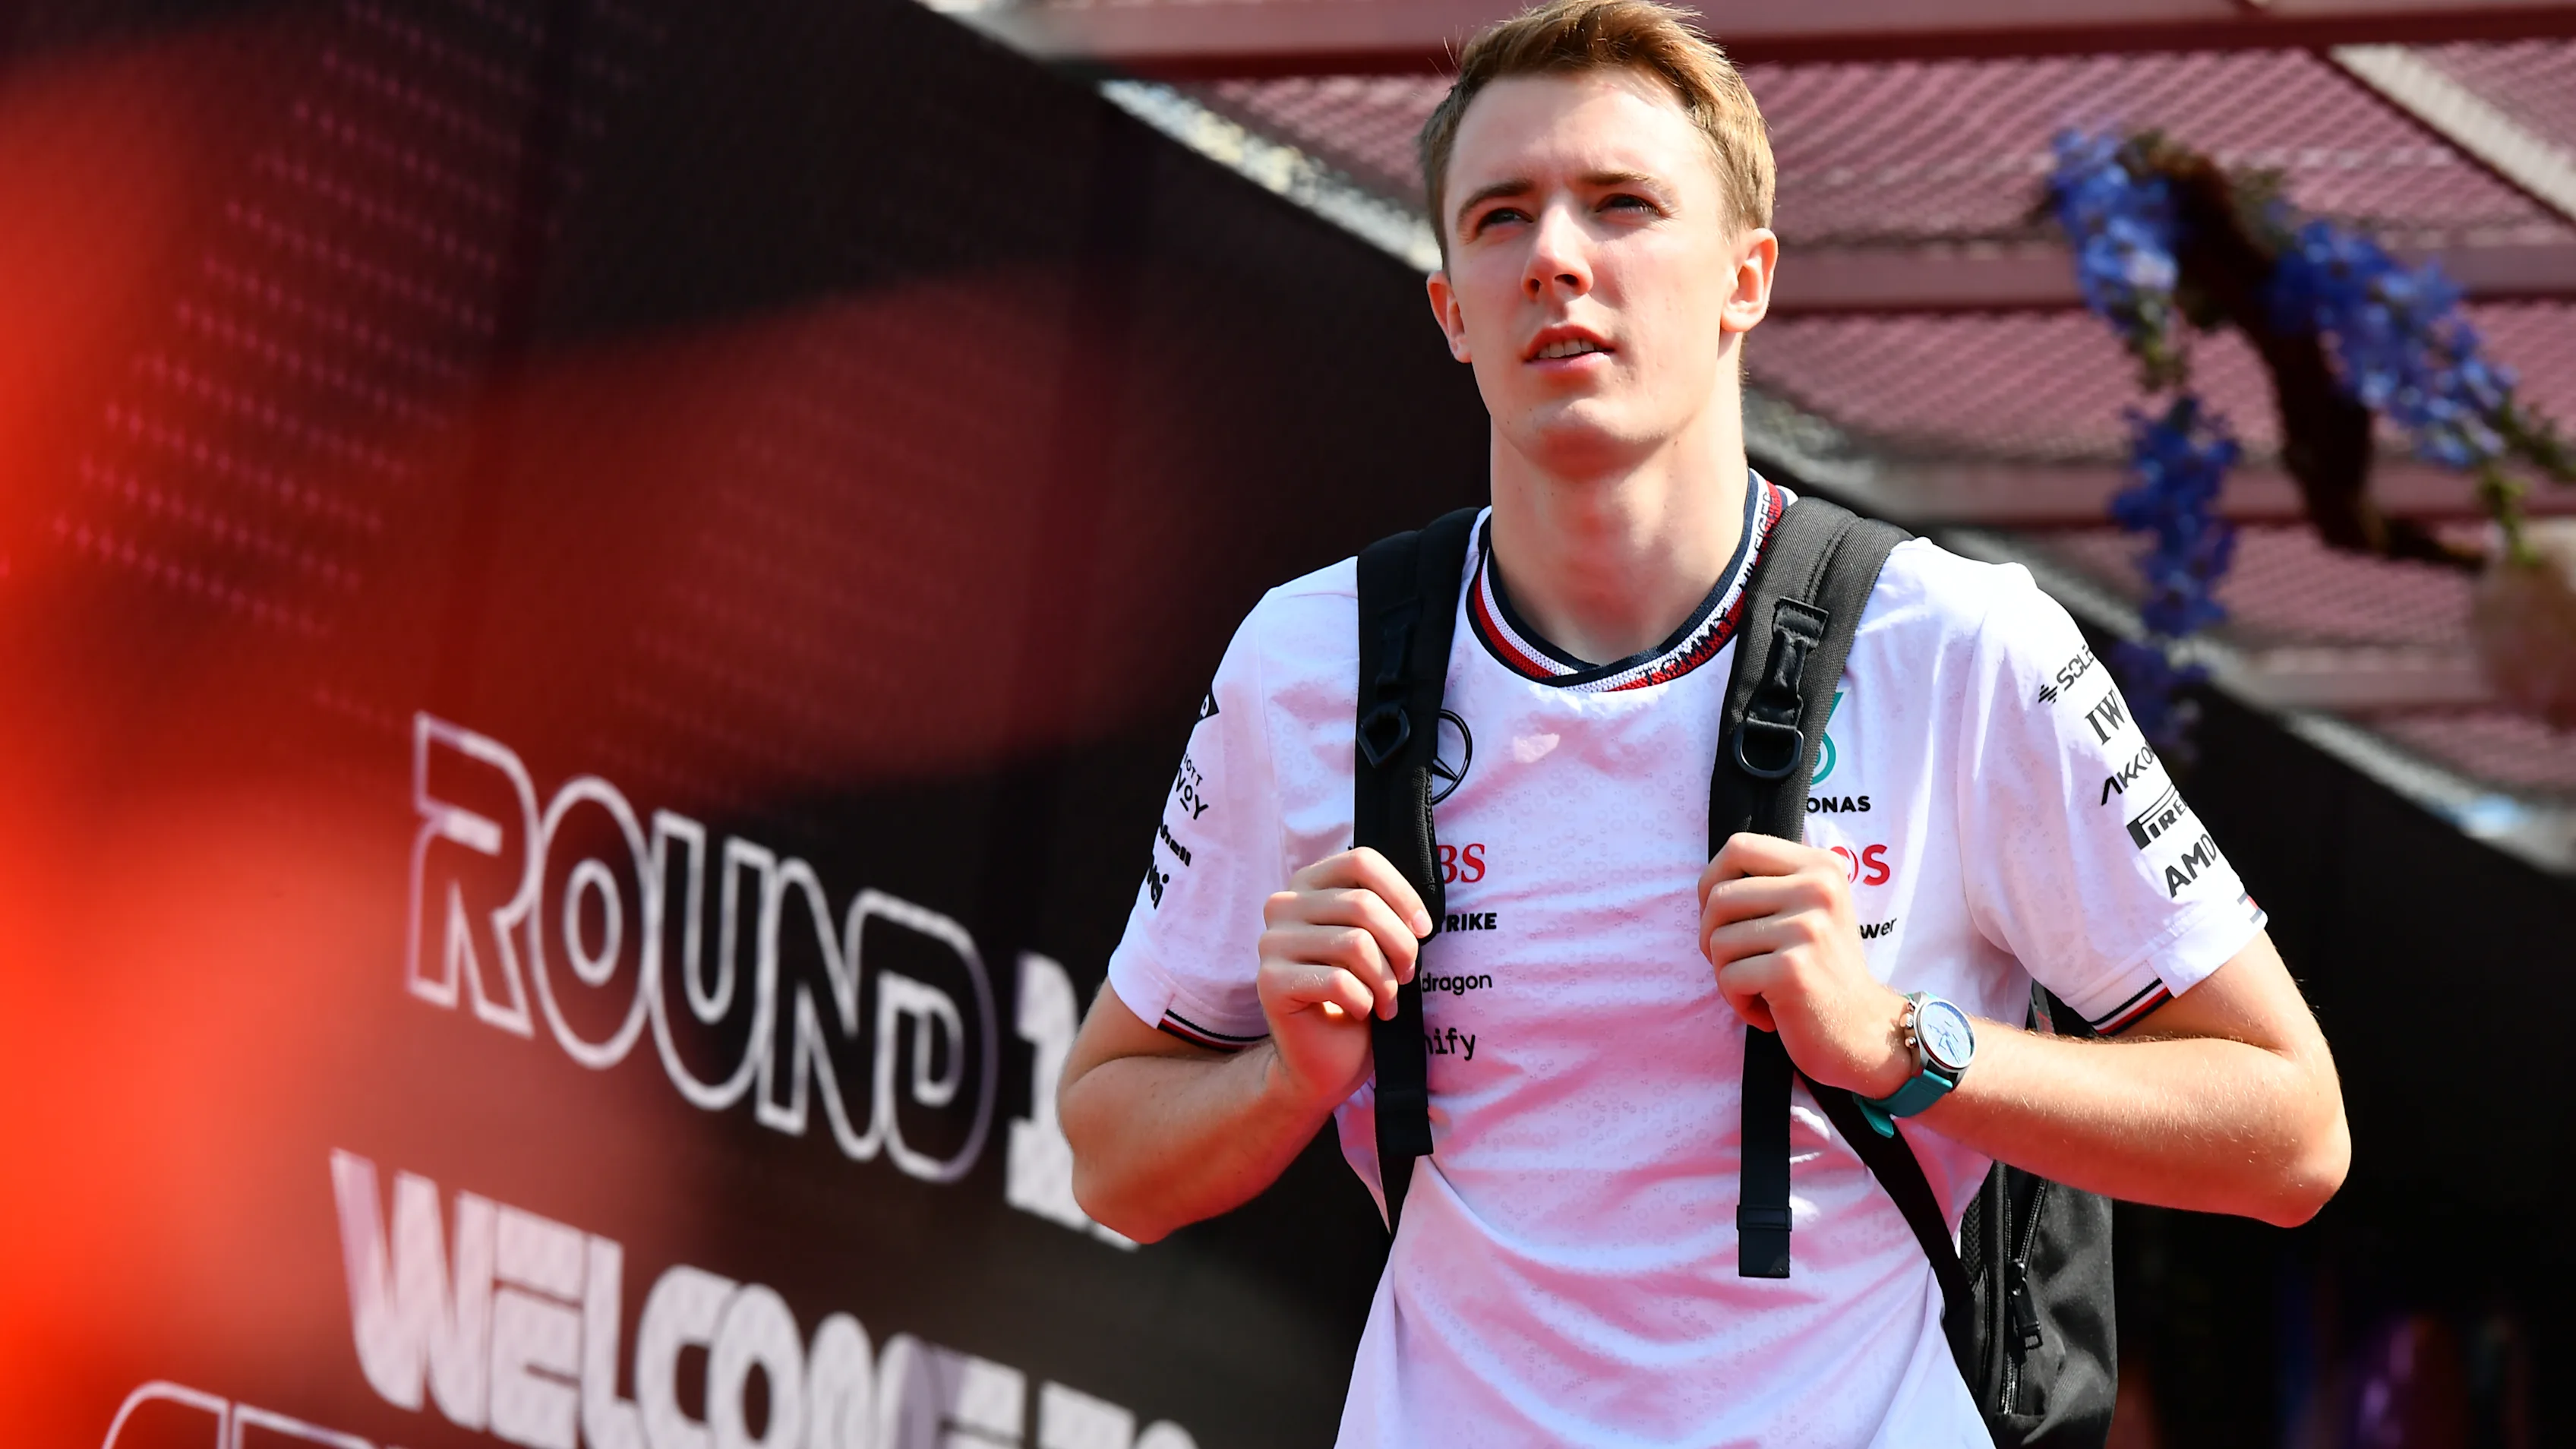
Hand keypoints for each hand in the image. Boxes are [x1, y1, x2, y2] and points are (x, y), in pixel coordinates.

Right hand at [1254, 848, 1432, 1113]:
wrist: (1325, 1060)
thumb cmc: (1357, 995)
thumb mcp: (1374, 942)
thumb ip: (1382, 913)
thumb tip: (1418, 915)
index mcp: (1308, 884)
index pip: (1361, 860)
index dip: (1402, 894)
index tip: (1423, 930)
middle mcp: (1282, 905)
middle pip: (1363, 904)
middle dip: (1401, 945)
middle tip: (1408, 976)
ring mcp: (1271, 943)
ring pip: (1355, 943)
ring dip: (1386, 979)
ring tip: (1388, 1000)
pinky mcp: (1270, 982)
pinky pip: (1339, 981)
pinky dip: (1364, 1000)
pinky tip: (1363, 1011)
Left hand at [1697, 833, 1909, 1097]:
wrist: (1862, 1030)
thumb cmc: (1820, 970)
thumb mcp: (1807, 910)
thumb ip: (1769, 884)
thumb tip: (1709, 882)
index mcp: (1821, 866)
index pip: (1738, 847)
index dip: (1712, 881)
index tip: (1721, 917)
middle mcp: (1818, 889)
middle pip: (1719, 897)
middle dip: (1711, 937)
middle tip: (1739, 964)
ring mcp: (1807, 928)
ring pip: (1718, 940)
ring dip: (1726, 973)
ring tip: (1760, 988)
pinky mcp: (1792, 969)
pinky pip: (1729, 977)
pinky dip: (1738, 1002)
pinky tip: (1767, 1012)